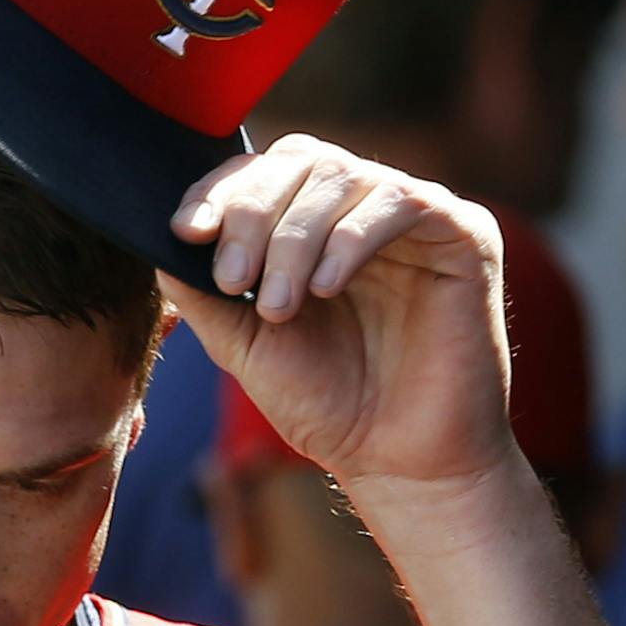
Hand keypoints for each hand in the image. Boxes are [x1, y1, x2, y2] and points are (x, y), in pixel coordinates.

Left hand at [160, 134, 519, 491]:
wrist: (397, 464)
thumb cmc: (328, 407)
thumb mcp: (244, 345)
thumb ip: (203, 292)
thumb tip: (161, 239)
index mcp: (313, 226)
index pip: (263, 173)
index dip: (219, 190)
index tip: (184, 230)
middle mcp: (363, 210)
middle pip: (300, 161)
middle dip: (252, 215)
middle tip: (233, 279)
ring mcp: (414, 218)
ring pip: (344, 177)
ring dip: (296, 238)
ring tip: (279, 306)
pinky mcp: (464, 233)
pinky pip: (402, 202)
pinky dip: (352, 238)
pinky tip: (326, 288)